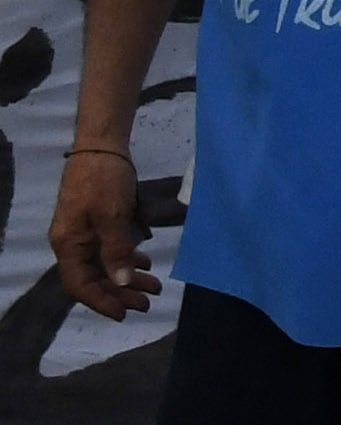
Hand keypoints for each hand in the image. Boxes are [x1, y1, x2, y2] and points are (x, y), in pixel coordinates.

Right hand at [46, 148, 151, 317]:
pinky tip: (145, 262)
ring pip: (105, 264)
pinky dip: (127, 258)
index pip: (80, 285)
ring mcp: (84, 232)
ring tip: (153, 287)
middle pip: (94, 278)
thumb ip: (116, 251)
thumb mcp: (112, 216)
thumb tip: (120, 284)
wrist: (102, 145)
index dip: (101, 302)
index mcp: (68, 245)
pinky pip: (110, 249)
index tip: (124, 314)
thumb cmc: (104, 180)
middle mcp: (73, 243)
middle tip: (148, 303)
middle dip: (120, 293)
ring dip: (127, 277)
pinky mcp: (97, 221)